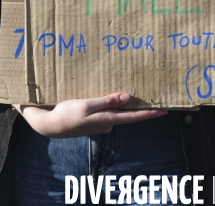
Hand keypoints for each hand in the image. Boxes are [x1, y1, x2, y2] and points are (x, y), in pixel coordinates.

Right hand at [14, 93, 166, 137]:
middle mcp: (107, 123)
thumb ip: (107, 101)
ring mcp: (100, 122)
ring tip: (129, 88)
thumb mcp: (86, 105)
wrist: (50, 126)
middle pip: (127, 112)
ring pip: (116, 110)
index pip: (133, 117)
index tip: (164, 111)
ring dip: (121, 102)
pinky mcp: (94, 120)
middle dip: (138, 104)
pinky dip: (109, 102)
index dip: (149, 114)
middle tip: (152, 94)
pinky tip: (107, 94)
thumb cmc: (67, 114)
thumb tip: (127, 98)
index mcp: (107, 120)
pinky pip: (106, 109)